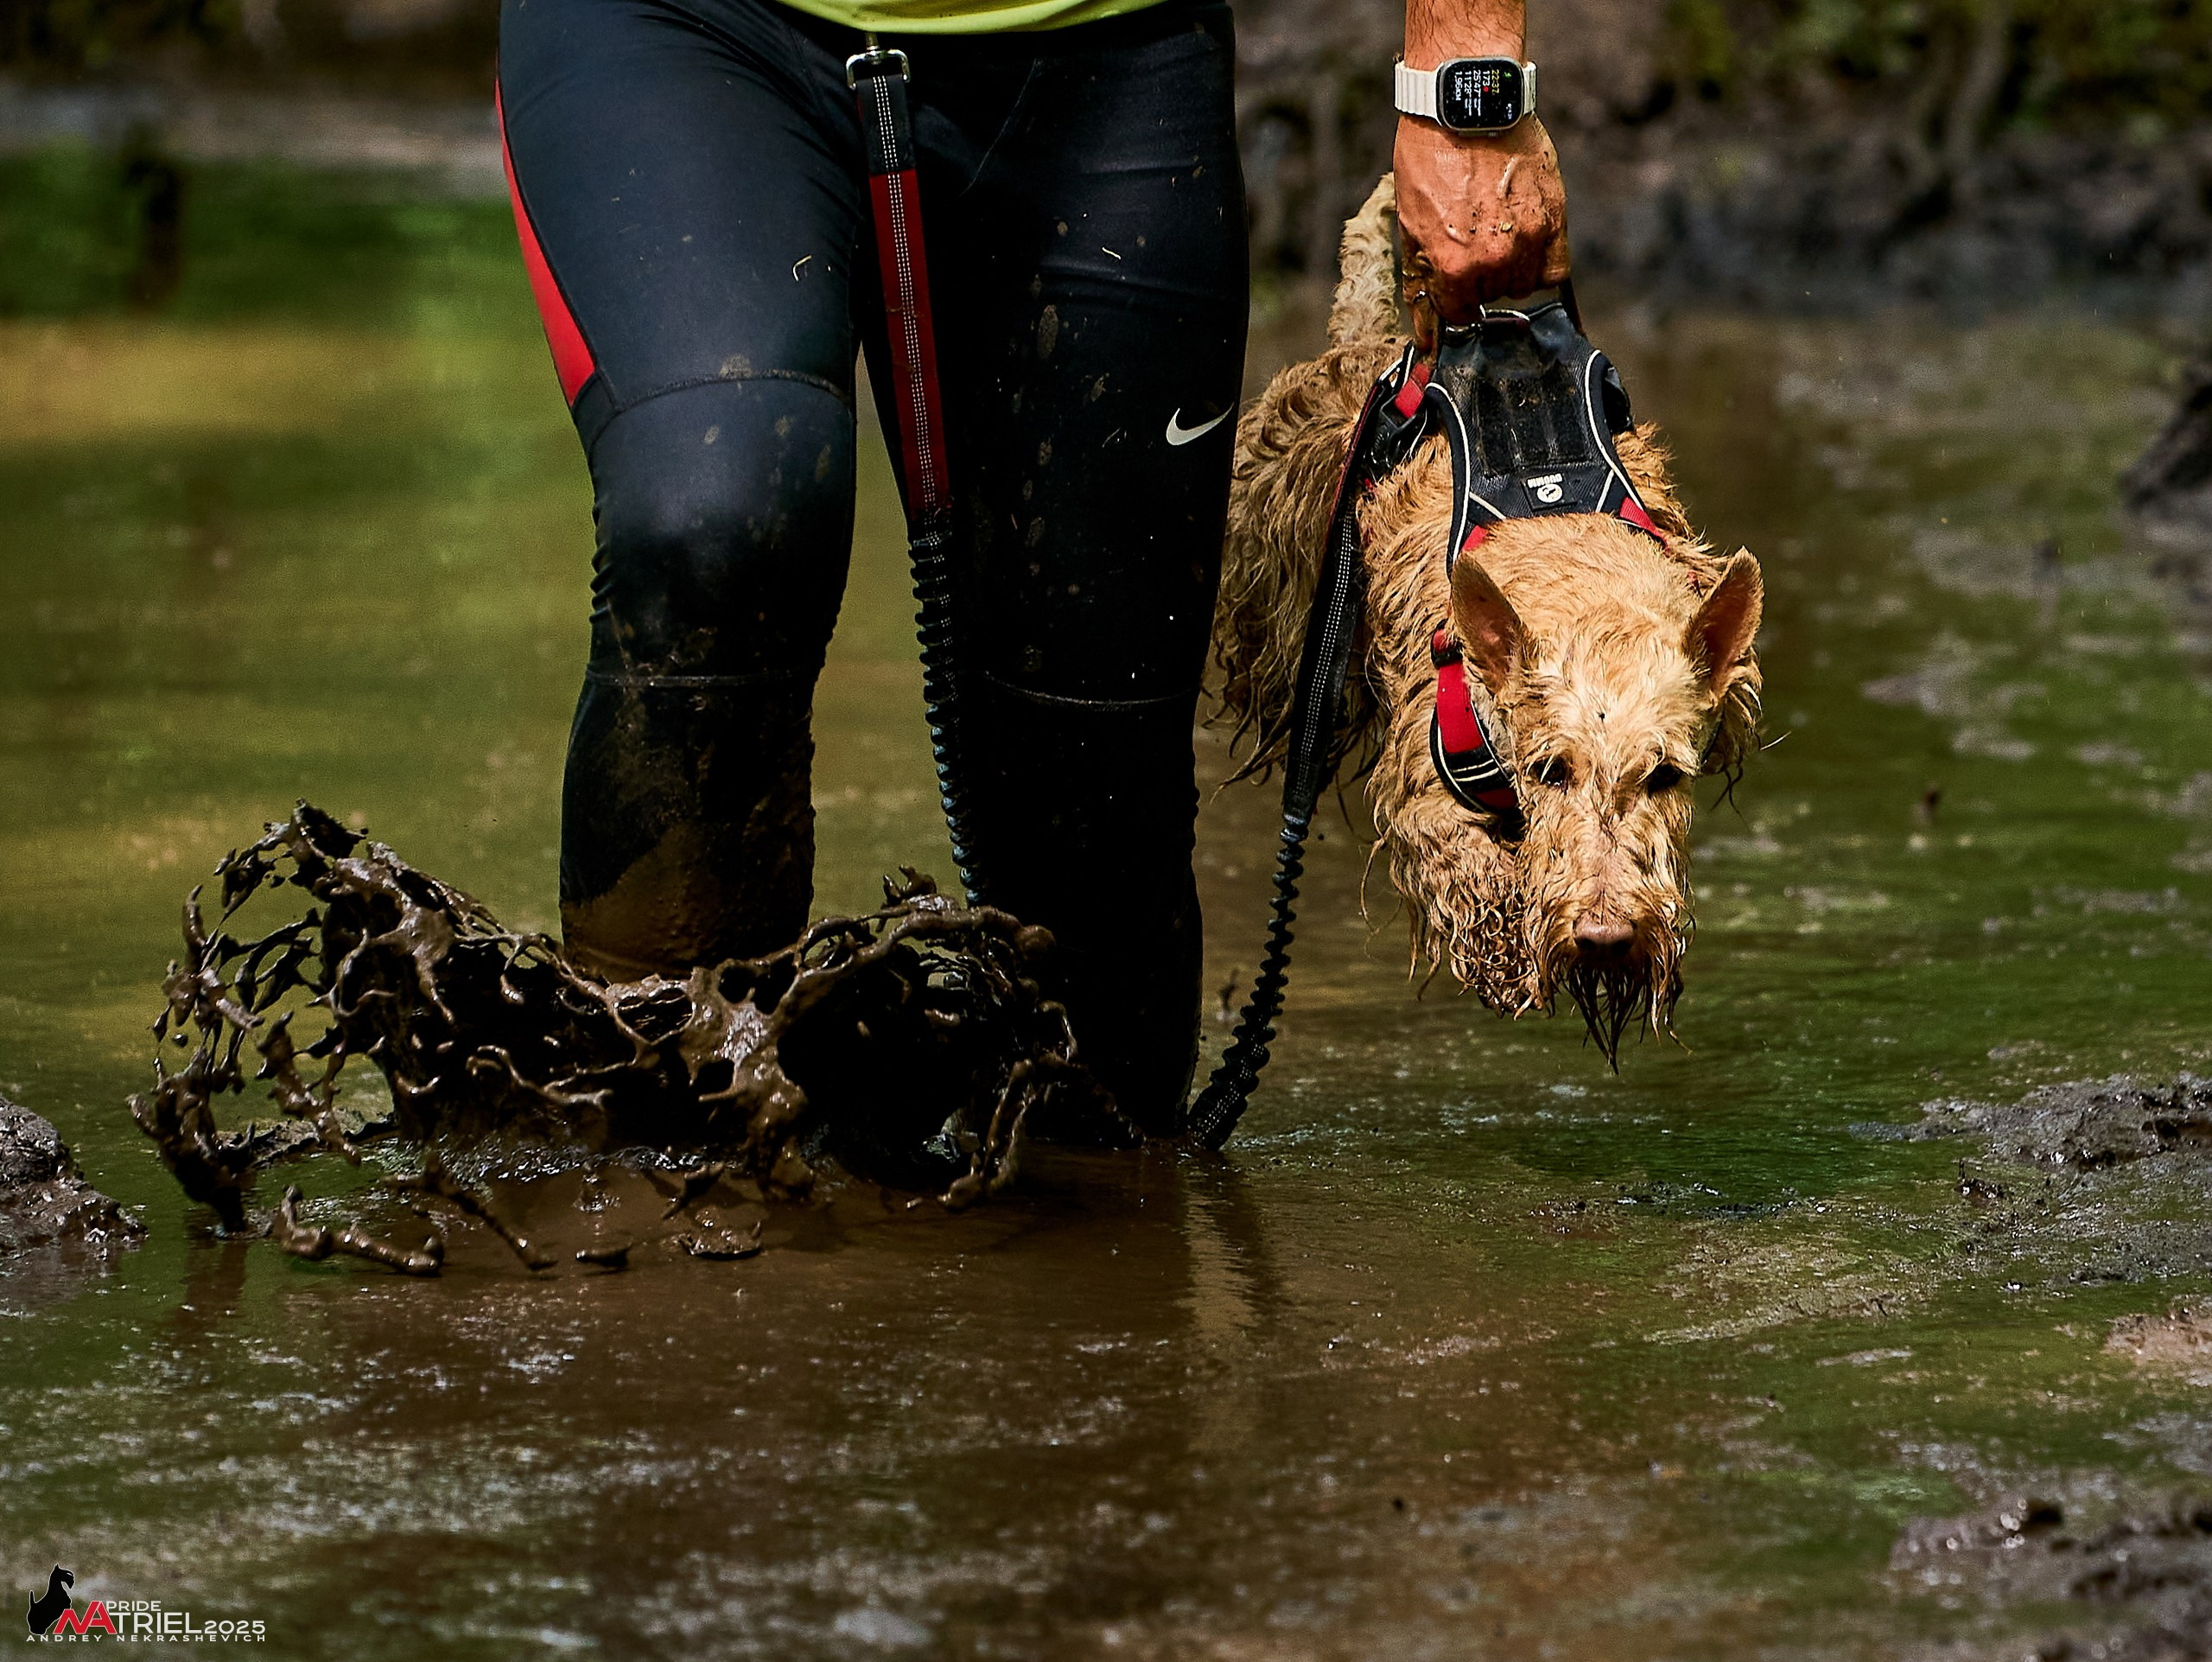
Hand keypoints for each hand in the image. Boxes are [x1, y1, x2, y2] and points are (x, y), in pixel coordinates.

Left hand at [1393, 113, 1570, 349]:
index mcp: (1455, 265)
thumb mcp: (1410, 225)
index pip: (1460, 313)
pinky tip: (1526, 245)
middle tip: (1472, 243)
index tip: (1455, 288)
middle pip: (1491, 297)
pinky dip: (1541, 265)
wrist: (1466, 107)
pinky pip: (1555, 268)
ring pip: (1523, 285)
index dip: (1454, 300)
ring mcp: (1529, 239)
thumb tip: (1425, 334)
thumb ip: (1421, 280)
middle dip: (1478, 280)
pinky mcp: (1555, 217)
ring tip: (1496, 234)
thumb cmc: (1429, 160)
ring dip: (1509, 271)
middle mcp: (1495, 259)